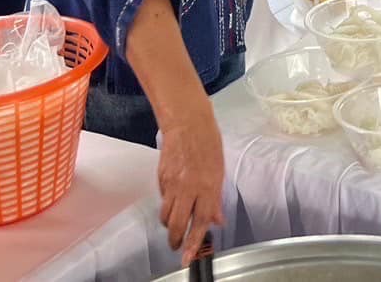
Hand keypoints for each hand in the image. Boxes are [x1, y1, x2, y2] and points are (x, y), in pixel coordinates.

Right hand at [156, 100, 225, 263]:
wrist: (187, 122)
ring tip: (175, 226)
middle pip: (176, 224)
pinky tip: (173, 199)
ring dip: (169, 225)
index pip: (200, 221)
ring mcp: (172, 183)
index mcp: (208, 186)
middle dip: (176, 240)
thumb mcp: (219, 170)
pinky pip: (162, 199)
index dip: (194, 243)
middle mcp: (188, 188)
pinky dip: (166, 204)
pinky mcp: (160, 178)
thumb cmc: (208, 142)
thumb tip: (216, 220)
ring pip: (165, 215)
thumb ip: (216, 198)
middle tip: (178, 245)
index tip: (189, 258)